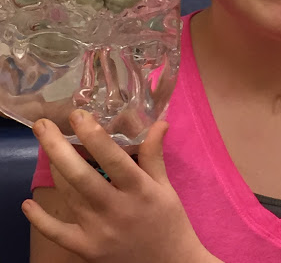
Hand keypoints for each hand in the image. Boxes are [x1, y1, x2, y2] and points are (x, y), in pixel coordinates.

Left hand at [22, 110, 212, 262]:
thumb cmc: (168, 220)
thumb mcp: (165, 186)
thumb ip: (153, 154)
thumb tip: (159, 122)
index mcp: (139, 189)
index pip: (113, 158)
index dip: (93, 135)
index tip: (77, 115)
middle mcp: (117, 209)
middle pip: (81, 176)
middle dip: (57, 148)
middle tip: (42, 125)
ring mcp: (99, 231)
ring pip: (69, 196)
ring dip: (54, 170)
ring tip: (46, 147)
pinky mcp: (87, 249)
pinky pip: (58, 233)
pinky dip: (40, 219)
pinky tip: (27, 203)